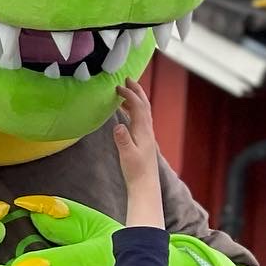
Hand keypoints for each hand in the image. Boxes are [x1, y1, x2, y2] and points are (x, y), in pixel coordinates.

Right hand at [114, 79, 161, 227]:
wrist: (145, 185)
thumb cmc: (135, 171)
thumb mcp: (126, 155)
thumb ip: (122, 140)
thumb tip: (118, 125)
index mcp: (143, 130)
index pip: (137, 106)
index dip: (129, 94)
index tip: (118, 87)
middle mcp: (147, 130)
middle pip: (144, 105)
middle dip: (137, 91)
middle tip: (128, 79)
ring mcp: (147, 135)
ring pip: (144, 111)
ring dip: (136, 99)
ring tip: (126, 93)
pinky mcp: (144, 141)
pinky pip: (140, 119)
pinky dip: (134, 111)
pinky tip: (126, 114)